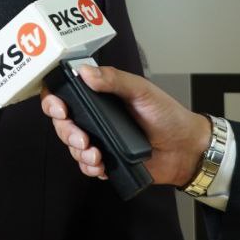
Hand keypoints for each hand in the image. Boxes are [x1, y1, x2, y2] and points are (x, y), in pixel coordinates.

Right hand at [40, 64, 212, 186]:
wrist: (185, 149)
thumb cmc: (168, 115)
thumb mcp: (142, 90)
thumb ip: (114, 79)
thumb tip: (86, 72)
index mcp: (101, 95)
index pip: (67, 93)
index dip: (54, 100)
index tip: (60, 108)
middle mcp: (96, 117)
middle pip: (63, 122)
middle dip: (66, 131)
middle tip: (82, 137)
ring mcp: (100, 139)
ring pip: (72, 146)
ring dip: (79, 152)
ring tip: (96, 155)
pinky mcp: (107, 160)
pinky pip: (86, 166)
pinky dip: (89, 167)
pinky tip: (101, 165)